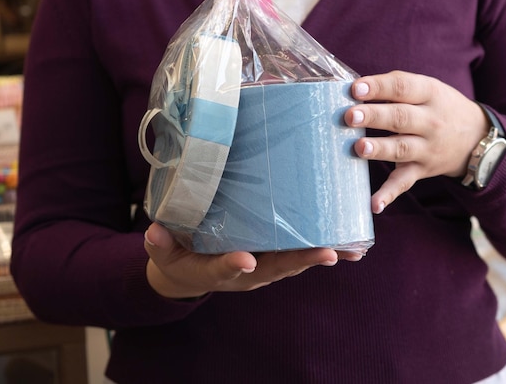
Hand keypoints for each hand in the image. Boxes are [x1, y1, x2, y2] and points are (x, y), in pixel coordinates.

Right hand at [144, 223, 360, 298]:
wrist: (191, 273)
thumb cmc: (178, 257)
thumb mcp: (163, 253)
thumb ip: (160, 245)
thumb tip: (153, 231)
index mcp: (216, 269)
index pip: (224, 268)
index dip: (233, 266)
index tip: (244, 262)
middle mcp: (246, 271)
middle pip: (275, 267)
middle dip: (301, 261)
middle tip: (328, 254)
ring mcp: (263, 266)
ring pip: (294, 262)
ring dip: (322, 256)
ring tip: (352, 249)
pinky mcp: (273, 257)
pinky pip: (299, 254)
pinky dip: (323, 250)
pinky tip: (348, 244)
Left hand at [344, 70, 488, 213]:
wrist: (477, 138)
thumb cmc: (439, 106)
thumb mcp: (427, 88)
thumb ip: (396, 86)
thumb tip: (354, 89)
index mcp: (429, 94)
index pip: (403, 87)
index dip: (379, 87)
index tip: (355, 88)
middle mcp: (430, 122)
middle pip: (400, 118)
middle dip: (374, 117)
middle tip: (350, 116)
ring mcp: (426, 148)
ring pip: (401, 149)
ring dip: (380, 149)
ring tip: (359, 147)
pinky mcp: (421, 170)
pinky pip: (404, 182)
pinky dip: (389, 194)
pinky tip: (374, 204)